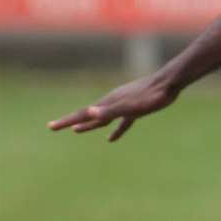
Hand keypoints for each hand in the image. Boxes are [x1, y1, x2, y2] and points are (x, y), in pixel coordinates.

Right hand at [48, 74, 179, 141]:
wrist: (169, 82)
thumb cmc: (151, 96)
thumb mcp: (130, 106)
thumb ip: (110, 111)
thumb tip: (89, 112)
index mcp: (108, 103)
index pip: (83, 114)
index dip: (66, 121)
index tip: (50, 127)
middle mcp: (112, 103)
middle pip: (88, 115)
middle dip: (71, 122)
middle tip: (54, 127)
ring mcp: (124, 105)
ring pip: (102, 118)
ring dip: (90, 125)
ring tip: (77, 131)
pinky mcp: (136, 108)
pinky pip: (121, 122)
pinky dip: (115, 130)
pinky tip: (111, 138)